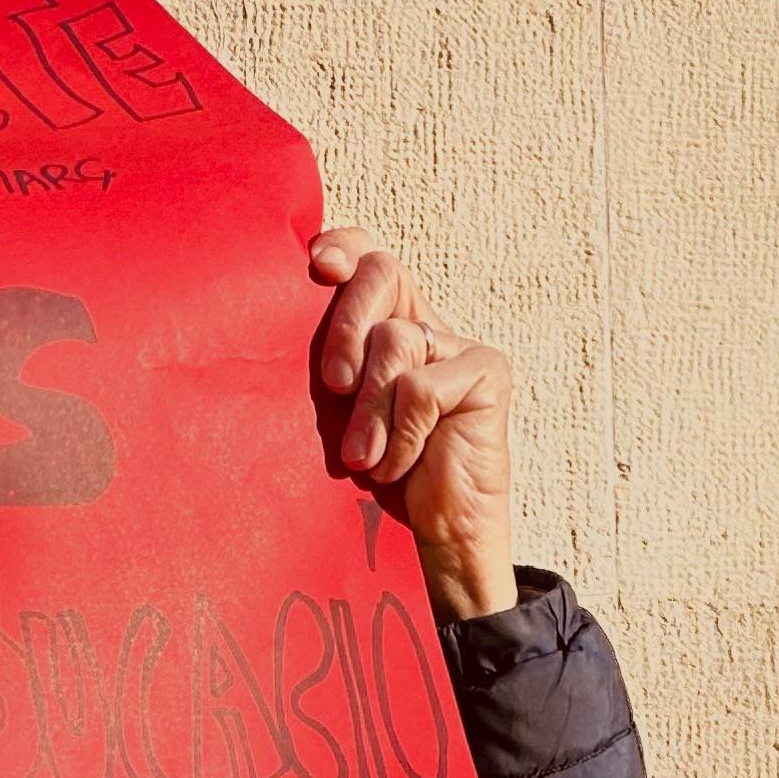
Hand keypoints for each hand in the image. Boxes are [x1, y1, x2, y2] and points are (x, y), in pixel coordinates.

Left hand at [307, 232, 518, 624]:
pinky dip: (400, 434)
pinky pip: (420, 388)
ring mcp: (460, 345)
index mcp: (388, 320)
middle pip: (382, 275)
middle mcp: (426, 322)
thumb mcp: (339, 408)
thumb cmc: (378, 469)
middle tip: (331, 385)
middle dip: (343, 327)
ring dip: (369, 410)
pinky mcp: (486, 371)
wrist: (438, 532)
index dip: (346, 245)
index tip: (315, 263)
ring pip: (394, 341)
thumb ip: (331, 359)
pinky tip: (401, 462)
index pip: (371, 255)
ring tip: (364, 456)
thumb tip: (293, 308)